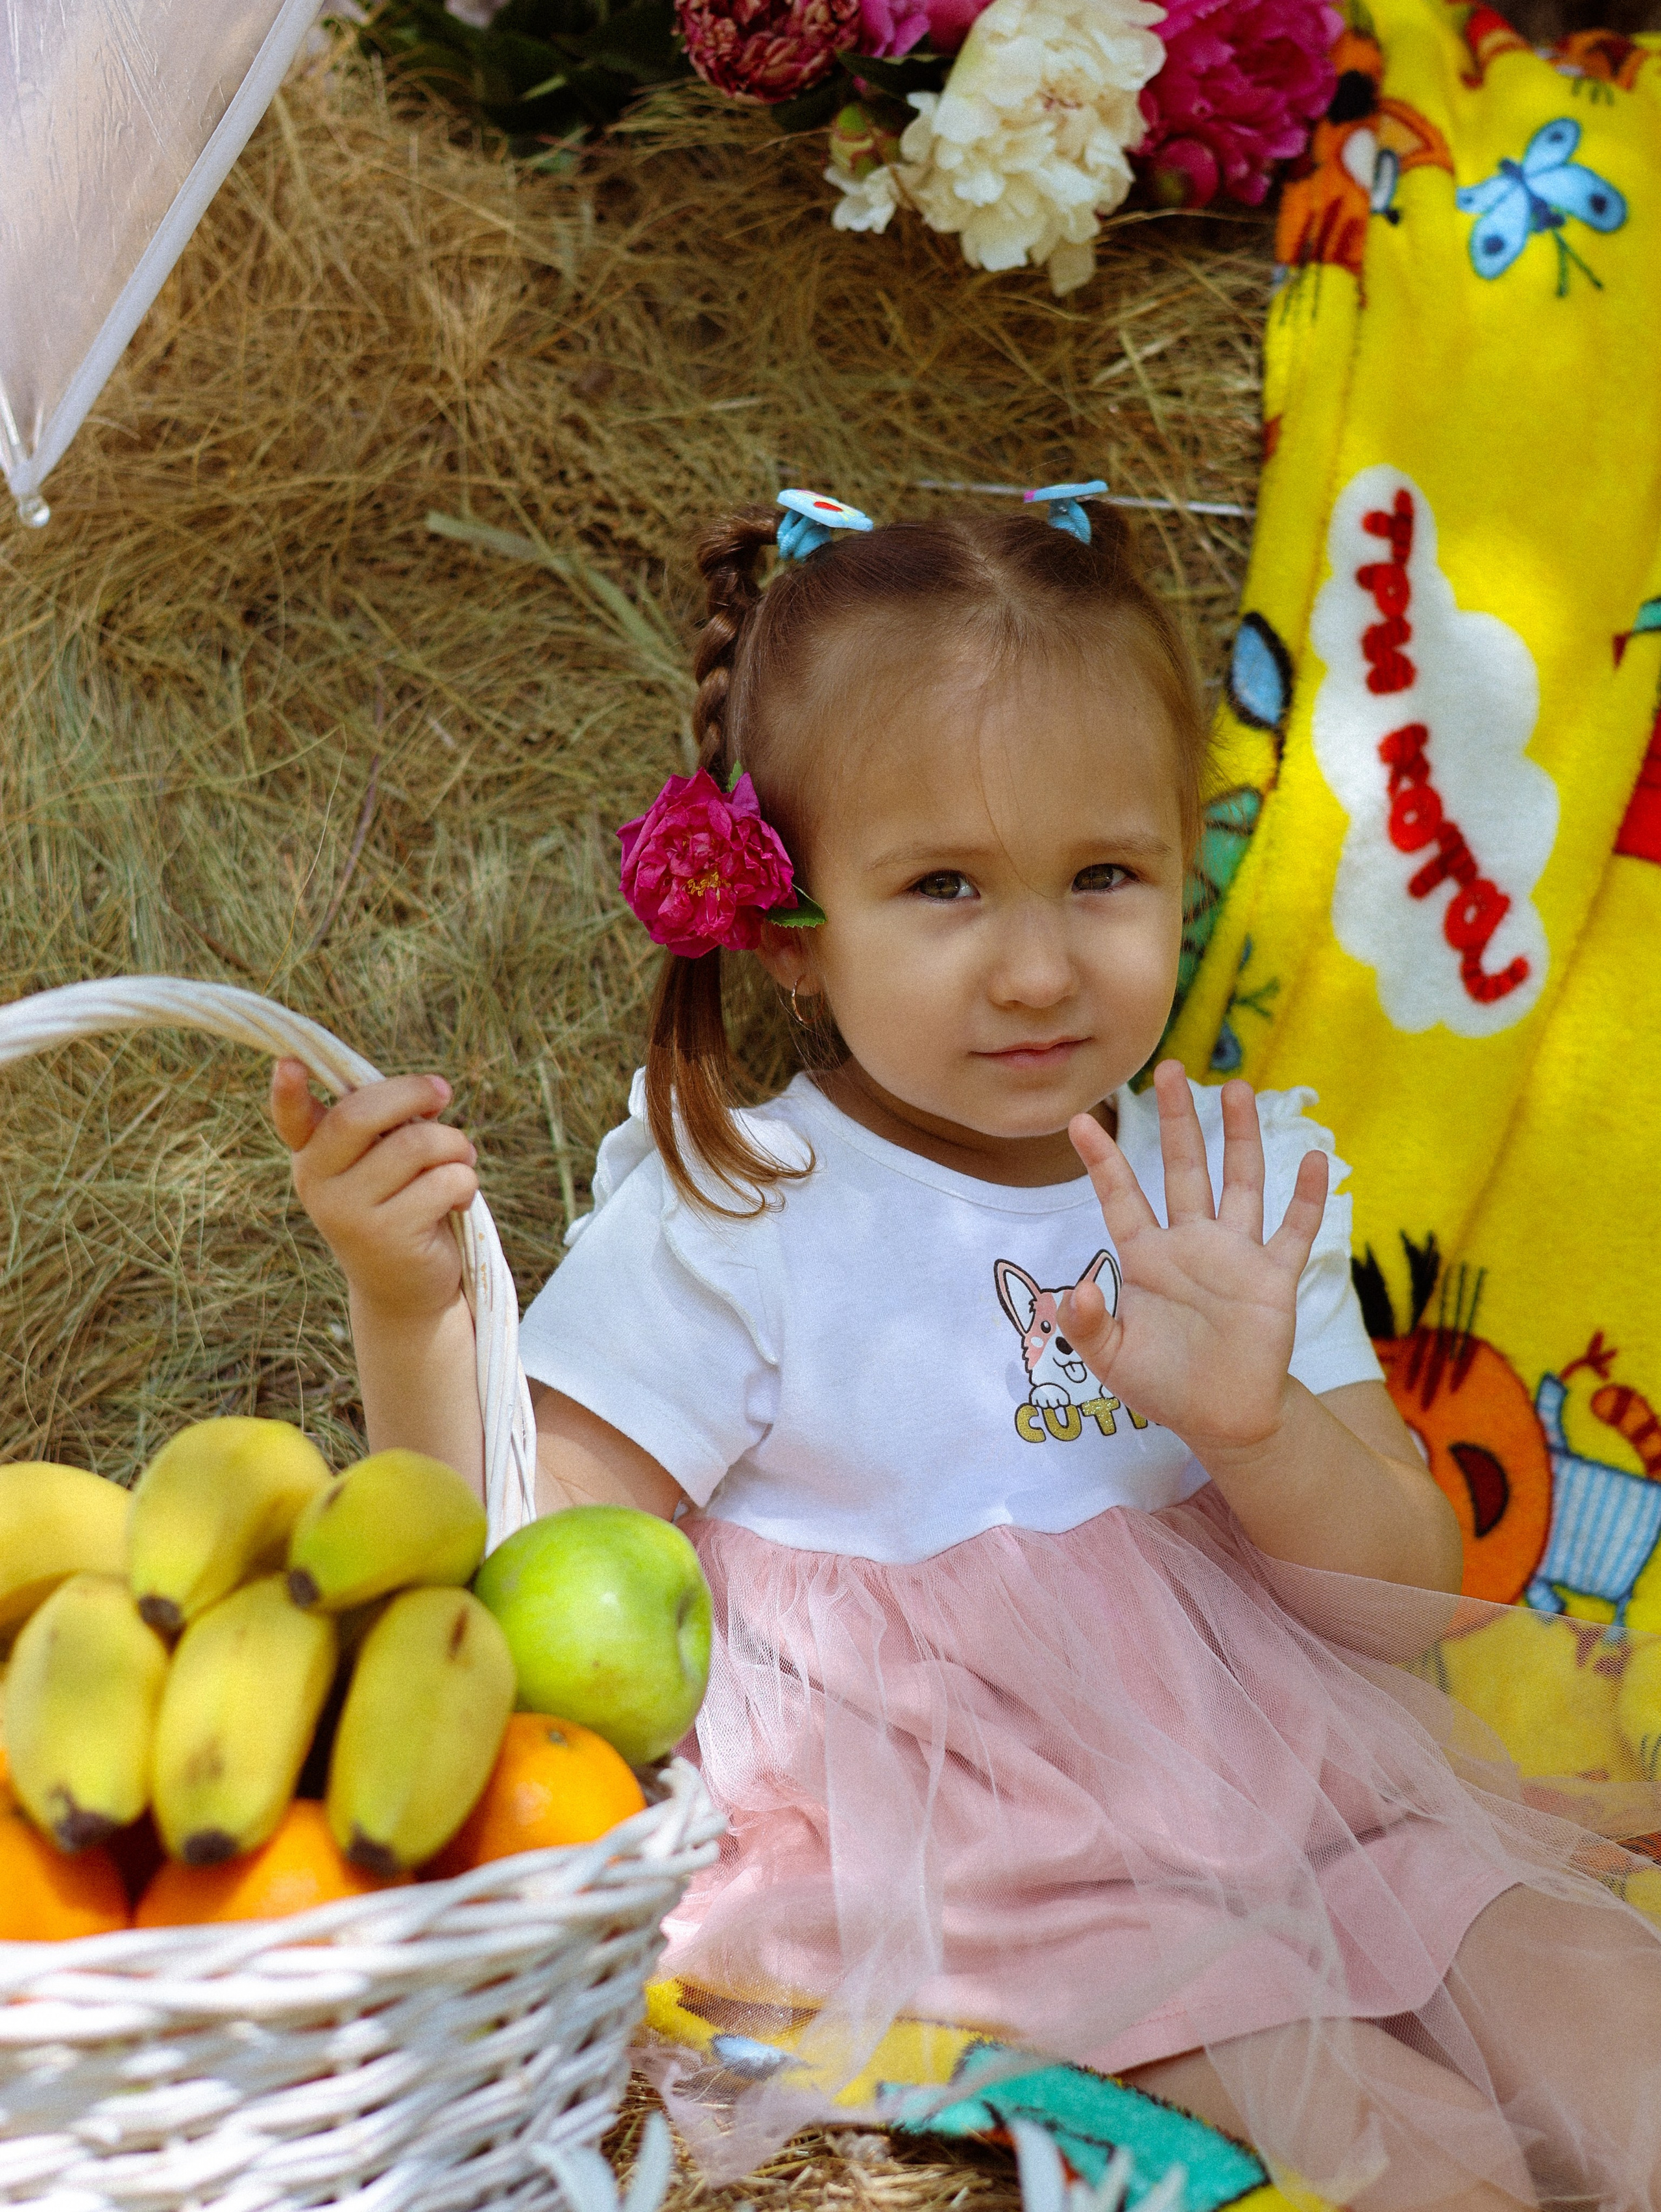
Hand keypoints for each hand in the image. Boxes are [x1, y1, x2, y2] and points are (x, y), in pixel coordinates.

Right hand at [270, 1061, 478, 1323]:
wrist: (404, 1288)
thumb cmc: (400, 1204)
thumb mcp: (385, 1161)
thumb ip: (392, 1124)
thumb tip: (433, 1093)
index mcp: (312, 1155)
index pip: (292, 1119)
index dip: (286, 1093)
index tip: (289, 1064)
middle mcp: (318, 1183)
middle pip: (360, 1115)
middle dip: (411, 1093)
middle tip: (443, 1092)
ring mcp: (348, 1212)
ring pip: (417, 1145)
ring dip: (455, 1144)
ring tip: (462, 1159)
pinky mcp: (388, 1235)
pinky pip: (444, 1180)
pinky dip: (465, 1181)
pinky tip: (460, 1200)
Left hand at [1059, 1061, 1327, 1461]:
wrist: (1222, 1418)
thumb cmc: (1163, 1384)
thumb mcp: (1112, 1360)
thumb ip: (1086, 1327)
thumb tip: (1072, 1292)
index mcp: (1147, 1259)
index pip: (1121, 1198)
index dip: (1102, 1161)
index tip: (1081, 1119)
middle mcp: (1191, 1245)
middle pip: (1183, 1169)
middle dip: (1179, 1120)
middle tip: (1170, 1069)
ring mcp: (1236, 1257)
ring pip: (1239, 1184)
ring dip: (1240, 1138)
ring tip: (1236, 1089)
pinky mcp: (1274, 1279)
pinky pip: (1294, 1231)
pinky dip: (1306, 1198)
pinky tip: (1316, 1158)